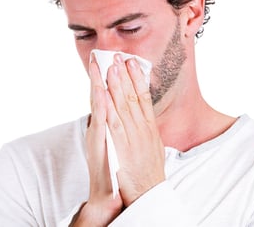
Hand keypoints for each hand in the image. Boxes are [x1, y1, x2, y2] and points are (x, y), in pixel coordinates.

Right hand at [71, 56, 122, 225]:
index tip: (105, 60)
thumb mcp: (116, 141)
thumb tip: (118, 109)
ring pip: (100, 106)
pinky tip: (101, 92)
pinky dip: (100, 107)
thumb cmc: (115, 167)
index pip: (104, 97)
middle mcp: (101, 128)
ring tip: (103, 66)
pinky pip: (101, 123)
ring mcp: (100, 136)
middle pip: (101, 97)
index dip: (104, 78)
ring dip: (101, 85)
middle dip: (103, 75)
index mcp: (106, 125)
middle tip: (104, 54)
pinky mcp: (101, 146)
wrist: (108, 194)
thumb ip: (115, 123)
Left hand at [106, 54, 164, 206]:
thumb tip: (140, 116)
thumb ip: (144, 130)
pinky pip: (111, 121)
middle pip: (132, 96)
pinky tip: (101, 91)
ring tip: (110, 66)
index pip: (144, 97)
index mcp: (149, 128)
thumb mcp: (152, 147)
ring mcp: (130, 136)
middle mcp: (141, 129)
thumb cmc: (145, 173)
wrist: (142, 197)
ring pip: (121, 105)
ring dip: (115, 84)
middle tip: (119, 56)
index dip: (138, 78)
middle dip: (125, 75)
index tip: (133, 62)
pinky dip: (106, 105)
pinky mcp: (117, 145)